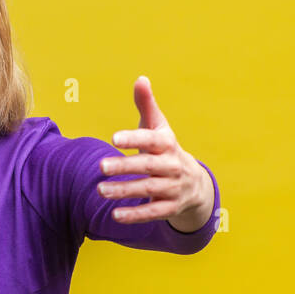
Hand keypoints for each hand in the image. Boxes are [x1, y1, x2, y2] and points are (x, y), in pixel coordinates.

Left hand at [97, 75, 212, 228]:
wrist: (194, 183)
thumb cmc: (165, 149)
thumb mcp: (159, 127)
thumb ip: (147, 106)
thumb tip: (140, 79)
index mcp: (168, 143)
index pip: (152, 140)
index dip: (134, 138)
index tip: (114, 137)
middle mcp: (173, 165)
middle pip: (149, 166)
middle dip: (125, 166)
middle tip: (100, 167)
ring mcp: (173, 188)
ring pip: (149, 189)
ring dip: (124, 190)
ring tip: (100, 190)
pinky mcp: (170, 207)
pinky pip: (153, 212)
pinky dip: (135, 214)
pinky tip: (115, 215)